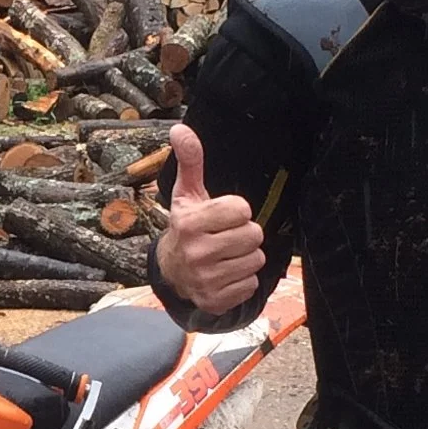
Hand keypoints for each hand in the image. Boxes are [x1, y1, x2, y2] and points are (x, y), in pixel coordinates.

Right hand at [156, 123, 266, 317]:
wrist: (171, 273)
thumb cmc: (187, 227)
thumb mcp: (187, 194)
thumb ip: (191, 162)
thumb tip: (180, 128)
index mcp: (190, 222)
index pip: (241, 209)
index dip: (237, 210)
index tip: (223, 216)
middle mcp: (196, 252)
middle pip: (254, 235)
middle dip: (245, 234)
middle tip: (227, 237)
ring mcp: (205, 279)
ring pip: (256, 260)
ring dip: (246, 257)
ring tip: (227, 255)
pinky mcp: (215, 300)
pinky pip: (251, 285)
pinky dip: (243, 280)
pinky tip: (226, 274)